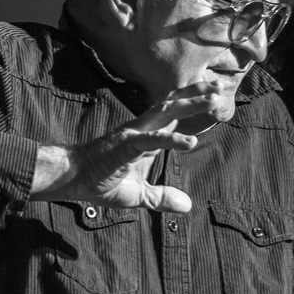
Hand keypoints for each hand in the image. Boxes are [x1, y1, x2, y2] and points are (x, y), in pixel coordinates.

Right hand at [31, 81, 227, 211]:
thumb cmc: (101, 182)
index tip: (214, 96)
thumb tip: (187, 205)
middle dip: (198, 95)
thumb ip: (162, 198)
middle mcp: (142, 129)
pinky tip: (191, 142)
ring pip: (167, 112)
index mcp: (147, 136)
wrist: (72, 179)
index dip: (193, 103)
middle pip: (174, 105)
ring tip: (212, 101)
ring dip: (191, 104)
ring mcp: (134, 134)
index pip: (174, 115)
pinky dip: (172, 139)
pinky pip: (152, 140)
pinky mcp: (126, 146)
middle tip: (220, 87)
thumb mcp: (139, 196)